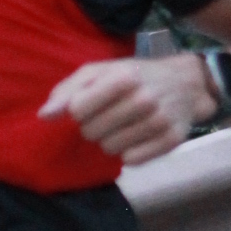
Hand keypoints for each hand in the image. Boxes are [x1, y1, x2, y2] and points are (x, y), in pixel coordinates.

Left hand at [39, 53, 213, 164]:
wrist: (185, 82)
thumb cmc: (134, 75)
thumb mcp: (100, 71)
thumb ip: (67, 91)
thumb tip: (44, 116)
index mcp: (124, 77)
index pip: (77, 110)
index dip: (78, 111)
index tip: (89, 105)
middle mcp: (143, 99)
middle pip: (91, 133)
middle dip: (94, 126)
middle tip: (109, 114)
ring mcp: (159, 121)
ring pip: (110, 149)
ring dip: (110, 140)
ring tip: (123, 125)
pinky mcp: (171, 140)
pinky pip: (131, 160)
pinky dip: (129, 151)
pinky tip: (137, 136)